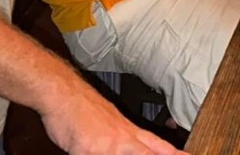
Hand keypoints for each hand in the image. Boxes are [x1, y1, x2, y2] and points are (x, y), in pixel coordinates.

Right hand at [41, 83, 182, 154]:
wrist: (63, 91)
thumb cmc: (82, 109)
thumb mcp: (109, 124)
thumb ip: (121, 140)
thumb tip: (130, 147)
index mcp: (130, 132)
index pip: (160, 147)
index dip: (176, 154)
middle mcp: (124, 138)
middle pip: (151, 153)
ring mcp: (109, 145)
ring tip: (141, 151)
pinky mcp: (89, 150)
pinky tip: (99, 153)